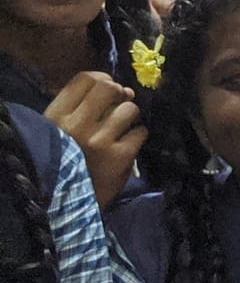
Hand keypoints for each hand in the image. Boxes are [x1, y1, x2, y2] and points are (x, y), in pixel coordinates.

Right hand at [45, 70, 147, 202]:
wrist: (68, 204)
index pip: (84, 79)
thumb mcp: (59, 132)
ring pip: (130, 109)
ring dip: (130, 117)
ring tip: (121, 130)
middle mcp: (75, 125)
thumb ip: (85, 109)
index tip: (109, 91)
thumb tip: (125, 90)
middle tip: (119, 107)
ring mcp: (98, 140)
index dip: (103, 79)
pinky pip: (140, 132)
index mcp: (55, 117)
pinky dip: (137, 138)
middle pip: (109, 87)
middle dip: (119, 95)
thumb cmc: (65, 162)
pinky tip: (127, 147)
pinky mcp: (119, 156)